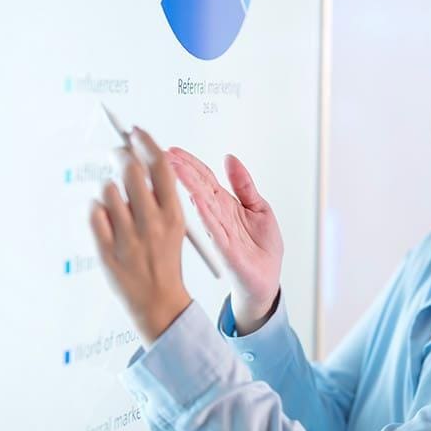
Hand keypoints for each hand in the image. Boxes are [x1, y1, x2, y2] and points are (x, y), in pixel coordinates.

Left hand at [88, 126, 192, 346]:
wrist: (158, 302)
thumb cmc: (164, 259)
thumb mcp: (175, 225)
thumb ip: (159, 194)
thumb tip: (138, 156)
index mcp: (173, 215)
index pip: (159, 166)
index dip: (146, 142)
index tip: (135, 131)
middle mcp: (151, 224)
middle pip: (131, 171)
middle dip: (121, 156)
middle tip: (118, 153)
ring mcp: (127, 238)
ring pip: (107, 190)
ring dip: (109, 189)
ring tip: (116, 203)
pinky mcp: (107, 251)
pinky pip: (93, 212)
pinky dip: (96, 210)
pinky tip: (106, 219)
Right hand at [165, 146, 283, 327]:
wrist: (266, 279)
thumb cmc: (262, 247)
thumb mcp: (259, 207)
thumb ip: (244, 184)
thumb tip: (231, 159)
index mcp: (225, 204)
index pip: (204, 178)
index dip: (190, 163)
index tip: (173, 151)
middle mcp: (218, 216)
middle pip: (198, 187)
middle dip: (182, 170)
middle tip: (164, 155)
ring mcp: (220, 231)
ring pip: (202, 204)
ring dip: (188, 186)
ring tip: (175, 169)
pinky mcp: (226, 249)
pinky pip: (214, 229)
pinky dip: (205, 214)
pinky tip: (196, 199)